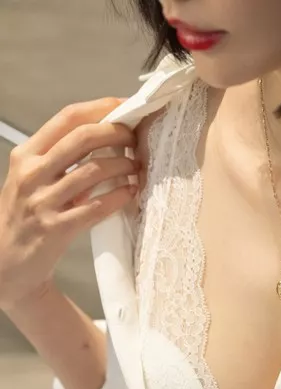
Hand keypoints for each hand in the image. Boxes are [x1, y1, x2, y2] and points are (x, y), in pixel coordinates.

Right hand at [0, 97, 139, 312]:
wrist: (9, 259)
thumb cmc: (28, 213)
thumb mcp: (35, 178)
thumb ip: (63, 157)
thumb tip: (107, 133)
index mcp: (27, 155)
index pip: (66, 118)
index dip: (101, 108)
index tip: (125, 106)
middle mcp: (32, 173)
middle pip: (82, 138)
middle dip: (117, 132)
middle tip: (136, 137)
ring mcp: (43, 201)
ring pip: (94, 170)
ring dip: (124, 165)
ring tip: (137, 167)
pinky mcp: (57, 228)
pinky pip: (97, 207)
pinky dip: (120, 196)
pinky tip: (131, 192)